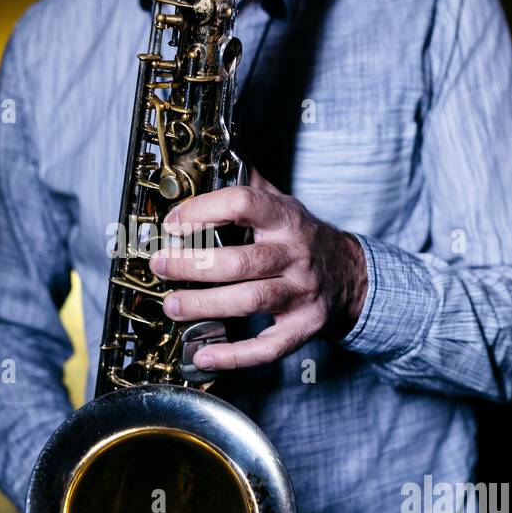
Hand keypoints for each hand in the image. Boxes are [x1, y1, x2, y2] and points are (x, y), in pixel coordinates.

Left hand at [147, 165, 367, 369]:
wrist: (351, 276)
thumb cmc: (303, 238)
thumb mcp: (283, 204)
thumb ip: (248, 184)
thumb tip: (212, 157)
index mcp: (286, 219)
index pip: (244, 203)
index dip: (204, 209)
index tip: (173, 223)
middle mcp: (295, 255)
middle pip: (240, 260)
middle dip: (193, 265)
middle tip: (160, 265)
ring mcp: (301, 294)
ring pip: (249, 300)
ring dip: (204, 305)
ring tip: (171, 305)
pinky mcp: (302, 327)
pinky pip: (267, 347)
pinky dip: (233, 354)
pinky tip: (204, 354)